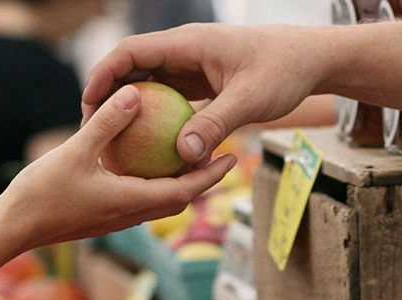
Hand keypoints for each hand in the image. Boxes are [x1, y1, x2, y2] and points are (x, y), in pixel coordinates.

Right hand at [0, 84, 236, 250]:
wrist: (12, 229)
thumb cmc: (41, 193)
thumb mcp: (75, 151)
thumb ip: (106, 123)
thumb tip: (135, 94)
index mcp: (131, 202)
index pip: (184, 191)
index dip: (211, 175)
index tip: (232, 157)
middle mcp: (129, 215)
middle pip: (178, 199)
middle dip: (202, 179)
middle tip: (220, 154)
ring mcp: (115, 219)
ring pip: (158, 202)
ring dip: (178, 183)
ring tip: (188, 156)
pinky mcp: (102, 217)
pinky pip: (138, 199)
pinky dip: (152, 183)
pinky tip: (143, 163)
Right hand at [82, 23, 334, 163]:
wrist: (312, 59)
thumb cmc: (284, 71)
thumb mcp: (250, 100)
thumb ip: (216, 124)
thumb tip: (183, 155)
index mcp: (189, 43)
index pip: (131, 52)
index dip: (104, 75)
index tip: (89, 105)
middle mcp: (185, 51)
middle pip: (133, 68)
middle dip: (109, 95)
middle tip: (92, 129)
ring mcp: (193, 65)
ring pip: (150, 83)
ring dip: (131, 108)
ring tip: (113, 141)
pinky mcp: (202, 81)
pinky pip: (169, 98)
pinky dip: (156, 117)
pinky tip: (150, 147)